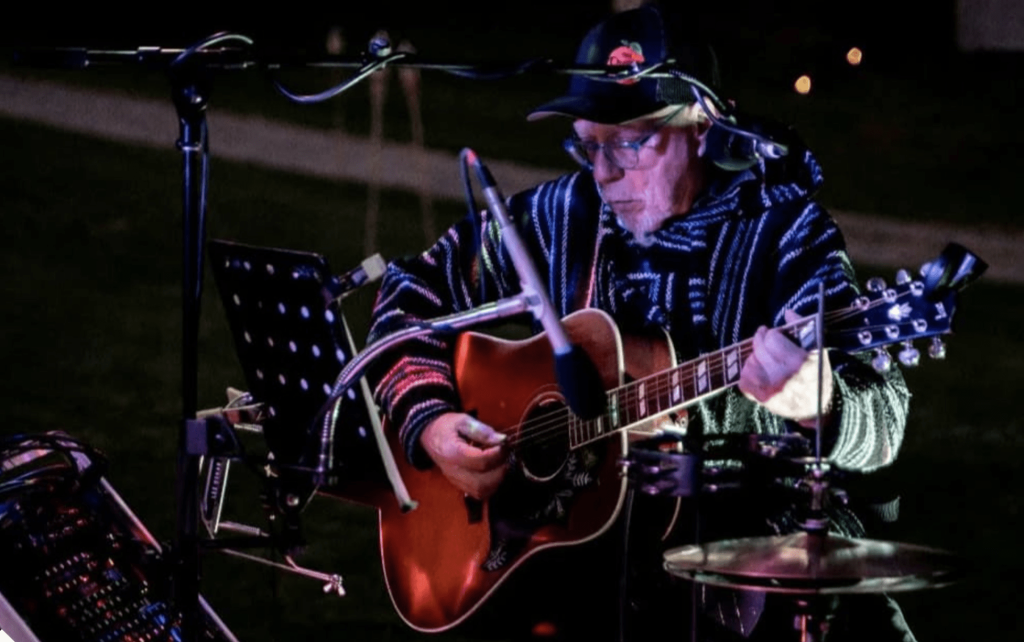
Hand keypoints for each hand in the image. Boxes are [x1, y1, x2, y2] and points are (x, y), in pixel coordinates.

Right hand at [420, 412, 508, 498]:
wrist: (429, 435)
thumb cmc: (446, 427)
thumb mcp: (463, 421)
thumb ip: (482, 431)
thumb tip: (502, 440)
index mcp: (453, 453)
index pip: (481, 461)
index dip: (498, 454)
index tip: (504, 444)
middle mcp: (453, 471)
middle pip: (482, 483)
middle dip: (500, 471)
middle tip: (506, 455)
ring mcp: (455, 480)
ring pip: (481, 491)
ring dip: (497, 480)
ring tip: (501, 464)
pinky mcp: (459, 485)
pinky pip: (478, 494)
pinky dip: (491, 486)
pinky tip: (494, 472)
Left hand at [739, 310, 832, 426]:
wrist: (819, 408)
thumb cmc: (819, 376)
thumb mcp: (818, 350)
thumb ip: (803, 328)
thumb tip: (787, 312)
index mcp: (798, 361)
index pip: (772, 338)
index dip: (773, 334)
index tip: (776, 335)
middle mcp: (782, 375)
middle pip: (759, 349)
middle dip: (762, 342)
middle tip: (767, 342)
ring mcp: (770, 389)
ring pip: (749, 363)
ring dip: (755, 358)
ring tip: (765, 359)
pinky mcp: (763, 399)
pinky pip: (744, 380)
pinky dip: (748, 374)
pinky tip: (759, 373)